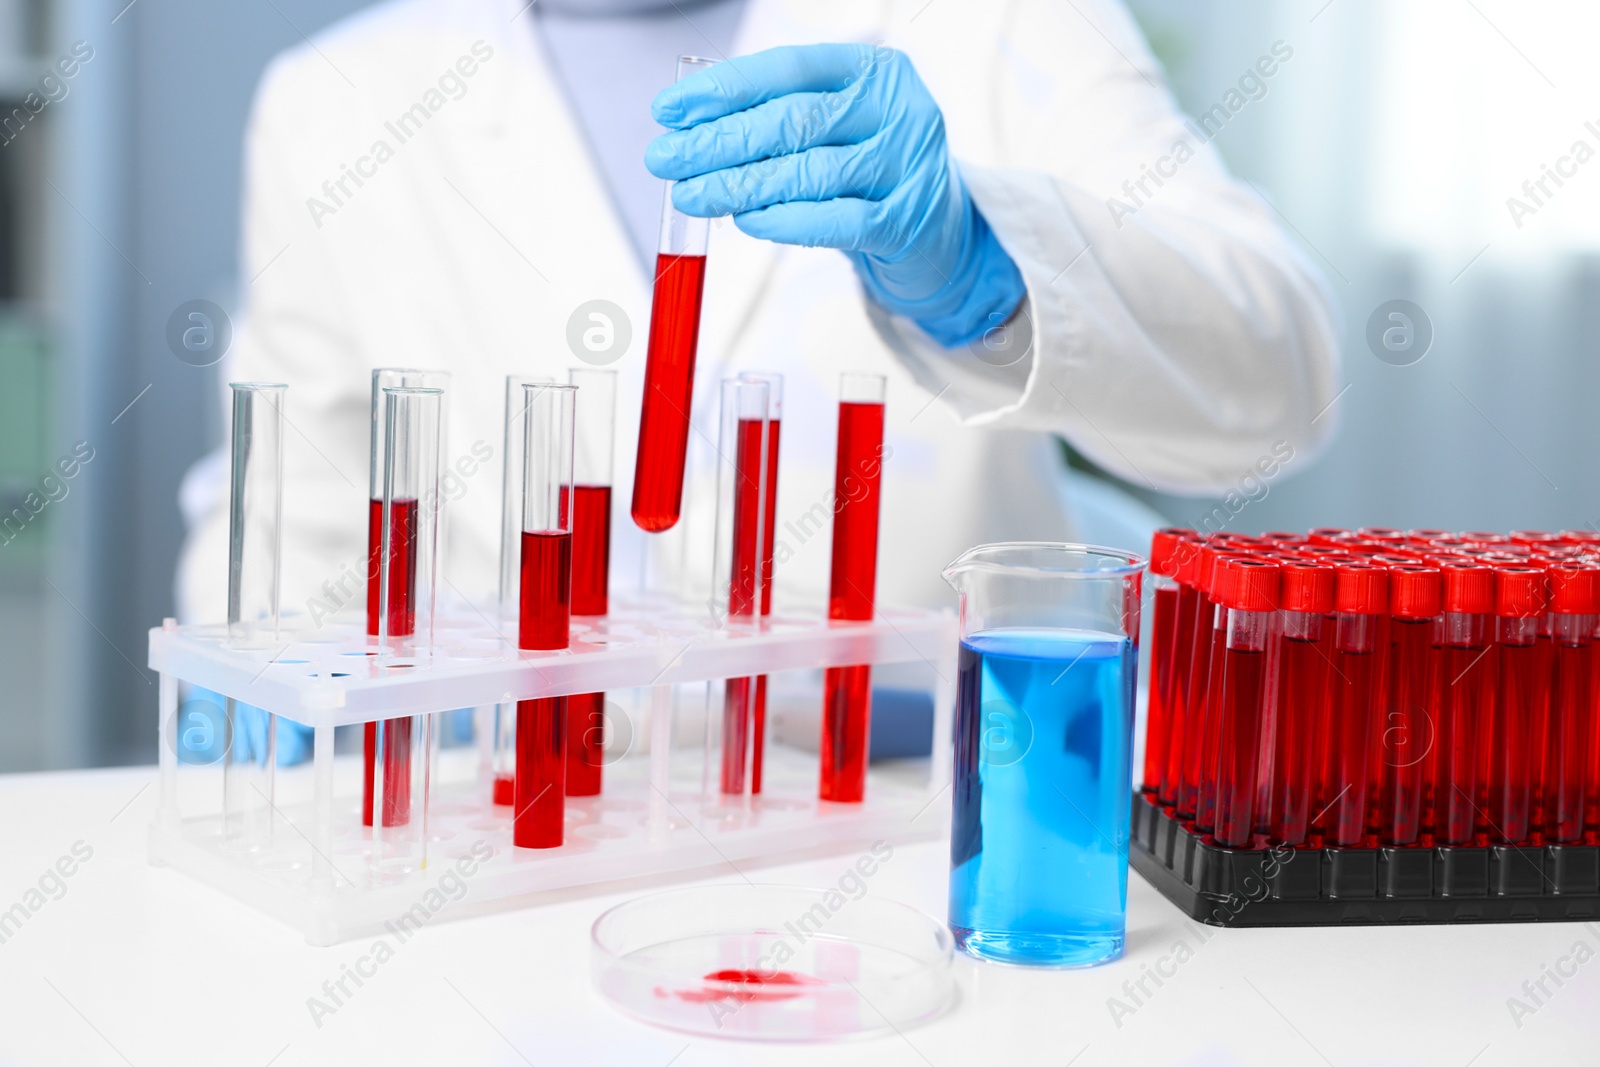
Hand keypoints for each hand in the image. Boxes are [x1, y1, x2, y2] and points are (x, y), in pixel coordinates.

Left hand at [646, 44, 1025, 348]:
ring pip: (808, 172)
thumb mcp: (835, 127)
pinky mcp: (905, 220)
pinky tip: (747, 222)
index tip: (670, 110)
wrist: (940, 232)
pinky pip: (835, 221)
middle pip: (793, 121)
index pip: (789, 69)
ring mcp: (906, 165)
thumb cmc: (872, 170)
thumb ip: (779, 117)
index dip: (725, 89)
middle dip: (719, 141)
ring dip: (740, 186)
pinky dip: (785, 222)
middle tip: (667, 159)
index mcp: (874, 71)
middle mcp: (897, 110)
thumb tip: (690, 128)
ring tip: (693, 195)